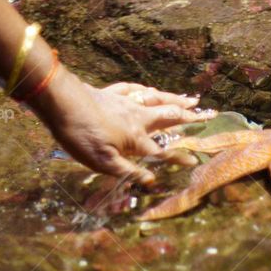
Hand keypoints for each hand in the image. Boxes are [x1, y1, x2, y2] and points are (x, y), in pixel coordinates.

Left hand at [27, 68, 214, 183]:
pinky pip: (134, 89)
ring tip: (190, 99)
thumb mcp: (104, 163)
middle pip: (169, 117)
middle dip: (189, 118)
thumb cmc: (81, 136)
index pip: (163, 151)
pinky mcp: (111, 93)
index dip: (180, 157)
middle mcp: (137, 117)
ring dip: (175, 100)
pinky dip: (145, 90)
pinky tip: (148, 89)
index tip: (196, 161)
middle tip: (208, 115)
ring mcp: (125, 101)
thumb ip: (130, 172)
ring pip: (157, 99)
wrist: (62, 103)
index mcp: (136, 138)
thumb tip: (152, 181)